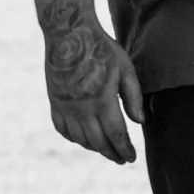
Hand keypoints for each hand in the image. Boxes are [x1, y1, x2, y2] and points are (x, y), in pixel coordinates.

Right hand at [40, 0, 142, 163]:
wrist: (68, 33)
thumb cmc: (101, 49)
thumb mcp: (125, 68)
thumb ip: (133, 97)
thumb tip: (140, 122)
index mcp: (102, 101)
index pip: (116, 135)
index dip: (124, 150)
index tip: (131, 158)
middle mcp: (82, 109)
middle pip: (98, 142)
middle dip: (111, 154)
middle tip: (121, 159)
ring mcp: (65, 107)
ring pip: (80, 139)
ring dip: (94, 148)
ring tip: (105, 149)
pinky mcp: (54, 102)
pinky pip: (62, 129)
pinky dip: (74, 138)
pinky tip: (83, 138)